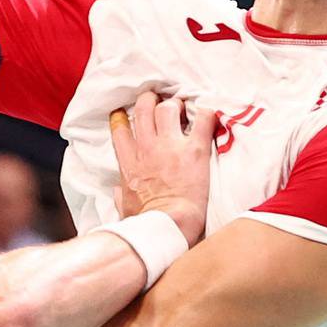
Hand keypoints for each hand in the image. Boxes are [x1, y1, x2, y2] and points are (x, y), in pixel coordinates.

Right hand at [110, 91, 217, 244]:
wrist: (169, 226)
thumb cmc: (148, 223)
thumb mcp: (125, 208)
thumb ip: (120, 195)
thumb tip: (117, 193)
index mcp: (130, 163)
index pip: (120, 128)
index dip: (123, 116)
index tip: (127, 113)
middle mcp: (147, 148)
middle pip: (144, 108)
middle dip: (150, 100)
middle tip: (159, 101)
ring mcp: (170, 146)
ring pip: (168, 107)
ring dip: (176, 105)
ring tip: (184, 108)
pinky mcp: (194, 149)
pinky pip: (202, 119)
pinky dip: (206, 114)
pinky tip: (209, 116)